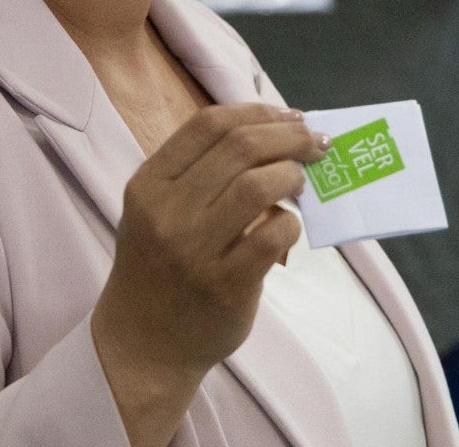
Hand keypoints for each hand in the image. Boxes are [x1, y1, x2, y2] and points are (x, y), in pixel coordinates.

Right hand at [91, 105, 327, 437]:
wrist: (143, 346)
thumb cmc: (160, 268)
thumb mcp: (158, 212)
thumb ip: (202, 173)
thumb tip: (279, 130)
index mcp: (149, 185)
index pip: (208, 125)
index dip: (258, 112)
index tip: (291, 117)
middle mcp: (167, 213)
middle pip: (241, 147)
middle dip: (290, 137)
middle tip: (315, 143)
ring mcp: (194, 250)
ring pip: (258, 185)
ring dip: (293, 175)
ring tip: (303, 182)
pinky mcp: (225, 284)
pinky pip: (274, 235)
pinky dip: (292, 223)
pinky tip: (289, 226)